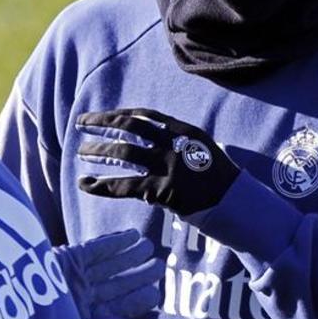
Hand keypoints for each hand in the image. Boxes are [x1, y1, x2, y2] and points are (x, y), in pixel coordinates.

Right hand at [53, 228, 163, 318]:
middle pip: (115, 284)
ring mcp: (73, 277)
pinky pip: (94, 249)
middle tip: (160, 266)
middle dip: (138, 275)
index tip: (155, 294)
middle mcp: (80, 297)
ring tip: (149, 247)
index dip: (137, 300)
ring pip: (108, 265)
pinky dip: (113, 242)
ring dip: (130, 255)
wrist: (12, 308)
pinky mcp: (65, 258)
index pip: (117, 309)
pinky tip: (130, 236)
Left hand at [75, 108, 239, 215]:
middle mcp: (173, 144)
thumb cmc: (219, 179)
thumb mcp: (202, 150)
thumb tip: (150, 141)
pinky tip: (85, 184)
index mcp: (183, 131)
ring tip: (81, 151)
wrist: (236, 204)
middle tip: (81, 122)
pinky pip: (124, 186)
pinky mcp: (161, 190)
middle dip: (102, 122)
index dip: (121, 114)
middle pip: (129, 127)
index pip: (145, 115)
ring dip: (98, 151)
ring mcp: (166, 166)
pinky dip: (101, 185)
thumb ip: (178, 143)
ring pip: (122, 153)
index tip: (104, 116)